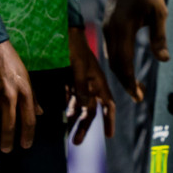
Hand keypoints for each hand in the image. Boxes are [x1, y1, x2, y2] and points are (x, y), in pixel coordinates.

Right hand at [0, 40, 37, 153]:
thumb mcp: (26, 75)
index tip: (26, 145)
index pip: (29, 120)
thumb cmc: (9, 60)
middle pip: (10, 127)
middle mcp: (9, 97)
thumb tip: (39, 113)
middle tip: (7, 149)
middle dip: (8, 142)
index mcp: (24, 91)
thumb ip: (32, 96)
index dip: (28, 136)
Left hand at [66, 26, 114, 143]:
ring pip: (79, 104)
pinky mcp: (68, 78)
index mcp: (98, 81)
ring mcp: (79, 81)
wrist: (63, 31)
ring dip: (74, 118)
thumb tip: (86, 107)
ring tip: (68, 132)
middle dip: (85, 125)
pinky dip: (67, 106)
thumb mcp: (79, 68)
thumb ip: (82, 88)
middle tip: (76, 142)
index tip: (109, 135)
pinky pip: (69, 96)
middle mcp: (90, 83)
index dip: (109, 120)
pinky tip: (63, 115)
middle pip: (90, 109)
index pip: (108, 104)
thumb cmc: (74, 47)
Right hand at [102, 0, 167, 101]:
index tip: (139, 96)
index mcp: (122, 29)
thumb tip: (164, 60)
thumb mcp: (158, 12)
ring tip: (135, 86)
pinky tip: (127, 68)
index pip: (124, 63)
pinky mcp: (107, 27)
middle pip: (114, 65)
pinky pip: (110, 50)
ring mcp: (106, 29)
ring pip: (110, 58)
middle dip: (125, 82)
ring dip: (121, 74)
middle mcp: (110, 31)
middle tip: (139, 96)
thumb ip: (159, 37)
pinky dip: (118, 63)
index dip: (130, 82)